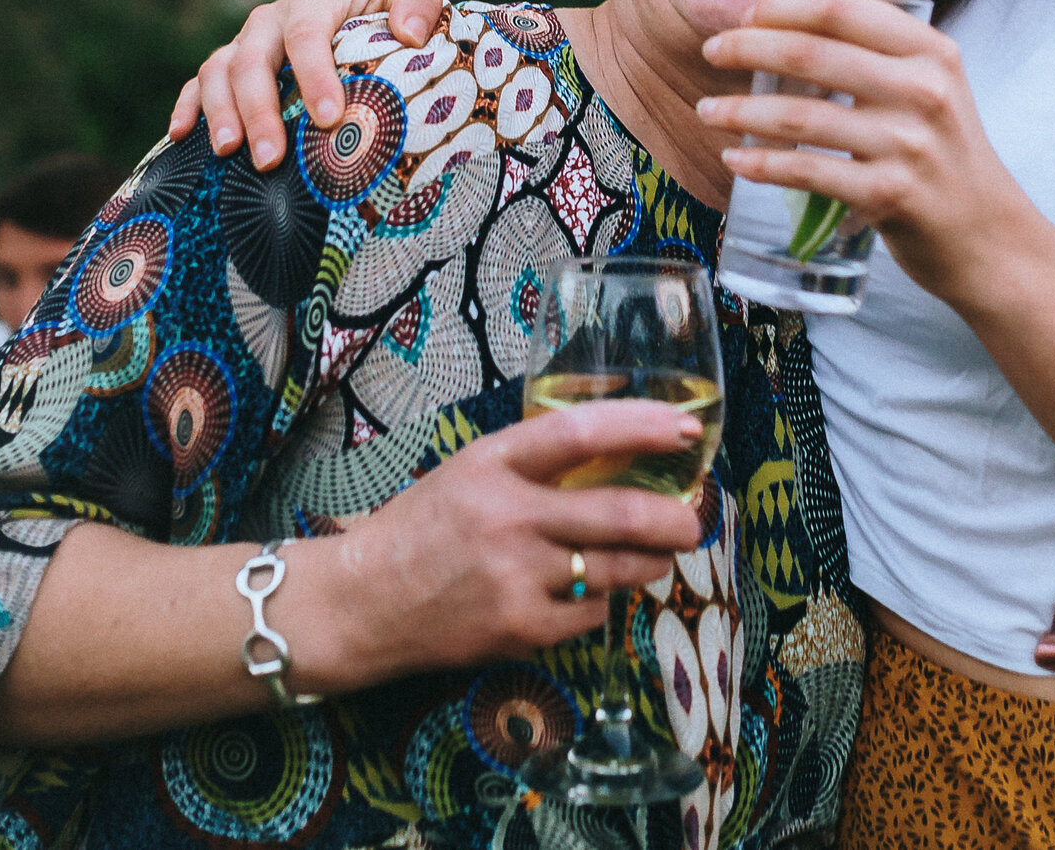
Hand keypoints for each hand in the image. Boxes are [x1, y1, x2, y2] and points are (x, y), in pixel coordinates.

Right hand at [168, 0, 444, 170]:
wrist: (355, 13)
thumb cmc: (385, 14)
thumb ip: (418, 3)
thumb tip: (410, 34)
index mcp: (314, 2)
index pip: (307, 35)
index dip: (314, 76)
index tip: (329, 118)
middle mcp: (271, 22)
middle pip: (252, 62)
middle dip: (258, 111)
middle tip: (270, 159)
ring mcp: (244, 45)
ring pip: (217, 72)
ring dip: (219, 113)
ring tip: (228, 154)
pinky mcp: (228, 68)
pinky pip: (197, 85)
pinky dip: (186, 107)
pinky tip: (182, 138)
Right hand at [315, 400, 704, 684]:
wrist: (364, 601)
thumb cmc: (423, 530)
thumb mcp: (470, 472)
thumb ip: (534, 462)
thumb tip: (619, 451)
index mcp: (492, 462)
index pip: (580, 432)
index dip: (641, 427)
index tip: (685, 428)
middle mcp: (507, 515)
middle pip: (618, 513)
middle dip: (672, 519)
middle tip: (691, 521)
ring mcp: (514, 575)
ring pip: (615, 568)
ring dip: (648, 563)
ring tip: (654, 557)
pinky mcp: (519, 627)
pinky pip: (590, 614)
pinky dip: (599, 604)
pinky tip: (584, 595)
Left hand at [697, 0, 1019, 302]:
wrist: (991, 239)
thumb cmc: (946, 160)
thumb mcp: (934, 92)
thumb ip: (883, 59)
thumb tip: (791, 31)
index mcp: (932, 53)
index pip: (845, 9)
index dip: (785, 7)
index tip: (746, 14)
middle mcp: (924, 91)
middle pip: (812, 53)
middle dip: (747, 47)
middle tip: (713, 52)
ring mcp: (907, 145)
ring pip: (799, 115)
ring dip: (740, 110)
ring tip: (708, 111)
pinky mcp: (889, 195)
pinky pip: (806, 171)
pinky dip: (761, 163)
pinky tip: (735, 158)